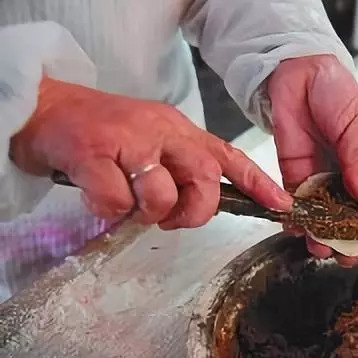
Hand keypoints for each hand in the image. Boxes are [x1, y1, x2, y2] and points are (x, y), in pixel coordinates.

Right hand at [10, 77, 291, 228]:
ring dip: (148, 213)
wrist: (46, 109)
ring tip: (128, 205)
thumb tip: (195, 208)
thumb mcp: (152, 142)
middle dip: (196, 210)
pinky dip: (110, 210)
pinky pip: (118, 200)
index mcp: (179, 130)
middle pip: (205, 178)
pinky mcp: (95, 151)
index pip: (228, 155)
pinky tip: (98, 196)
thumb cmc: (101, 133)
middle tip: (172, 219)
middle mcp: (161, 130)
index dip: (258, 182)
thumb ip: (176, 169)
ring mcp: (129, 139)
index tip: (282, 203)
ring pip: (162, 194)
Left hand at [267, 55, 357, 265]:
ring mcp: (320, 181)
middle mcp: (347, 180)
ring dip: (322, 235)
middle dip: (350, 242)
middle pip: (351, 220)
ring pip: (323, 218)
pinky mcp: (294, 177)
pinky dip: (295, 220)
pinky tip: (295, 230)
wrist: (298, 74)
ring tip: (320, 249)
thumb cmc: (338, 94)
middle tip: (346, 258)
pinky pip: (295, 205)